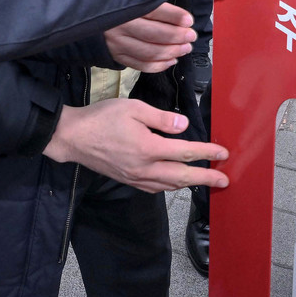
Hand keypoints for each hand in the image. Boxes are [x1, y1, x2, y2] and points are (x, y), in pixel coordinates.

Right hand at [41, 99, 228, 191]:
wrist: (72, 137)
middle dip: (206, 178)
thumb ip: (161, 118)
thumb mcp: (134, 108)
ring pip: (169, 185)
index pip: (185, 152)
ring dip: (189, 184)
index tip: (223, 154)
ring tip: (204, 181)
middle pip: (182, 176)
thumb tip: (184, 126)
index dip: (206, 153)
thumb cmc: (101, 118)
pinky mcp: (127, 180)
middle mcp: (144, 168)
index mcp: (148, 148)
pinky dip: (170, 186)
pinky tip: (175, 182)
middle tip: (224, 181)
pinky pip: (154, 188)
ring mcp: (135, 177)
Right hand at [105, 2, 195, 71]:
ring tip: (185, 48)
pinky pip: (140, 65)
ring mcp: (117, 43)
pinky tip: (171, 61)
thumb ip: (150, 1)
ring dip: (171, 52)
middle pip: (153, 34)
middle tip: (191, 36)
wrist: (84, 18)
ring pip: (149, 52)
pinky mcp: (116, 55)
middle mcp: (120, 26)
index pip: (154, 11)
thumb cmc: (113, 5)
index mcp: (125, 7)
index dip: (174, 17)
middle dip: (177, 36)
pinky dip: (159, 66)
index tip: (189, 21)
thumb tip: (178, 11)